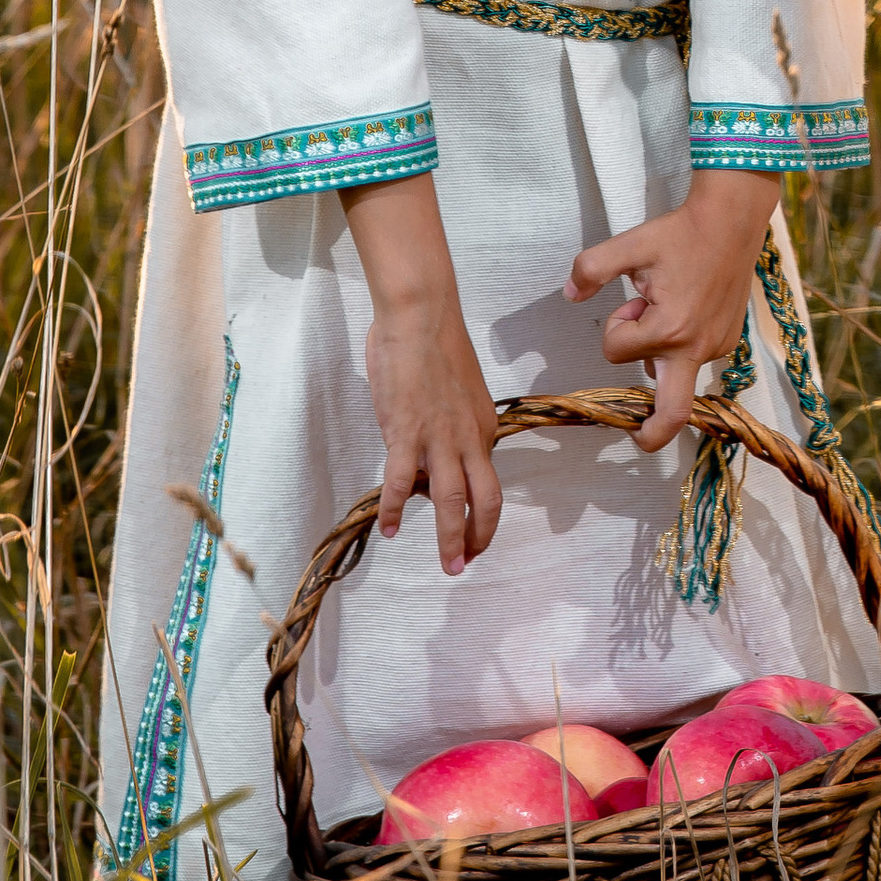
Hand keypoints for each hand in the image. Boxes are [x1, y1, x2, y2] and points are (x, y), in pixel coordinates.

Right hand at [341, 178, 502, 574]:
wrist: (422, 314)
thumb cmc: (434, 344)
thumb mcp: (457, 391)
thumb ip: (450, 425)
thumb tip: (433, 452)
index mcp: (484, 425)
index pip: (488, 478)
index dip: (483, 510)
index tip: (475, 530)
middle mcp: (470, 436)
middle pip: (486, 499)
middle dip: (479, 537)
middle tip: (466, 564)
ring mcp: (440, 437)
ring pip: (453, 500)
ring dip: (452, 538)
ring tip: (448, 566)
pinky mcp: (407, 432)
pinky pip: (403, 482)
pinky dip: (398, 510)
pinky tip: (392, 530)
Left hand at [567, 169, 781, 452]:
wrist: (733, 220)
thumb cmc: (681, 233)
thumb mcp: (630, 244)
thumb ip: (591, 269)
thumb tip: (569, 295)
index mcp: (669, 329)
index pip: (617, 352)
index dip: (615, 326)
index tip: (630, 301)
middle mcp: (696, 347)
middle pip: (673, 413)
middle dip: (652, 435)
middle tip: (636, 438)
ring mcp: (717, 347)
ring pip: (673, 371)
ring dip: (659, 352)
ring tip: (669, 303)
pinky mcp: (729, 341)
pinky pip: (694, 356)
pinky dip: (680, 342)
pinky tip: (688, 304)